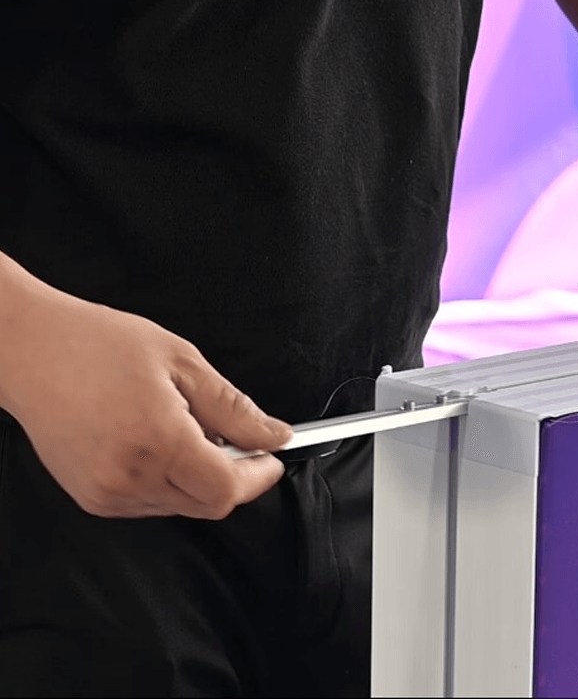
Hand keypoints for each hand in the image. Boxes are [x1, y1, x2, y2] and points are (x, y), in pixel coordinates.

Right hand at [2, 288, 291, 518]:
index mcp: (158, 443)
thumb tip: (274, 435)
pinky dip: (170, 480)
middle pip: (208, 504)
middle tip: (235, 435)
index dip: (259, 476)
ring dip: (200, 477)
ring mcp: (106, 494)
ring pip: (181, 505)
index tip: (272, 456)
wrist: (29, 350)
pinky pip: (150, 502)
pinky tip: (159, 441)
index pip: (227, 490)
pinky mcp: (91, 497)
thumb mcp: (182, 362)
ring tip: (185, 427)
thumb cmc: (98, 345)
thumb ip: (233, 407)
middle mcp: (130, 479)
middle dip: (234, 475)